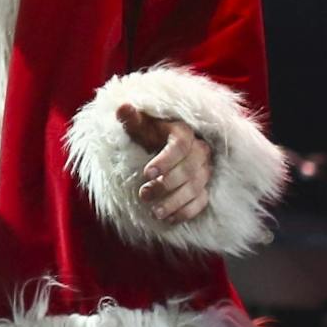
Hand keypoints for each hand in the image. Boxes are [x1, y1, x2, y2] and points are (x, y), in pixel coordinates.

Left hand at [117, 103, 211, 224]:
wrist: (162, 146)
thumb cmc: (149, 134)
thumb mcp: (139, 126)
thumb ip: (131, 119)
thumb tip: (122, 107)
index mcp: (183, 131)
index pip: (180, 145)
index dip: (165, 160)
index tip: (146, 173)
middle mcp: (199, 150)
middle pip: (189, 169)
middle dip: (166, 184)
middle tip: (143, 194)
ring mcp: (204, 170)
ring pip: (196, 187)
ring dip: (175, 202)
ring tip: (154, 212)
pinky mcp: (204, 187)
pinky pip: (201, 201)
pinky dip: (186, 212)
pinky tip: (169, 219)